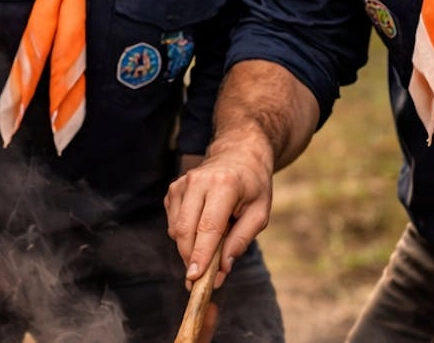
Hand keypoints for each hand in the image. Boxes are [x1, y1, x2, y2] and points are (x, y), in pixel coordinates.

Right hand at [164, 135, 273, 289]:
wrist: (238, 154)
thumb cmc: (253, 185)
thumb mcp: (260, 212)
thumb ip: (241, 240)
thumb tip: (223, 269)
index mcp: (224, 185)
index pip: (208, 226)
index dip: (201, 254)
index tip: (194, 277)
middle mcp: (198, 181)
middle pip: (186, 229)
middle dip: (190, 257)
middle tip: (200, 278)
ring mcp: (182, 184)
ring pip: (176, 229)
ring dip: (189, 247)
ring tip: (211, 244)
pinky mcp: (173, 189)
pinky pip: (173, 222)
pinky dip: (185, 234)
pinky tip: (201, 228)